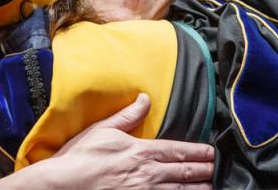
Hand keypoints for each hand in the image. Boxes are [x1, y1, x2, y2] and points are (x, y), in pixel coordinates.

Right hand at [0, 93, 213, 188]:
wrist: (64, 185)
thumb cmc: (82, 157)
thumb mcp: (104, 129)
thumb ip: (128, 115)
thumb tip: (145, 98)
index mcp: (141, 151)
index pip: (176, 151)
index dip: (195, 152)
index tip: (209, 152)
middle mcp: (147, 174)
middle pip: (181, 172)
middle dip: (201, 170)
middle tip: (214, 169)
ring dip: (195, 189)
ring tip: (208, 187)